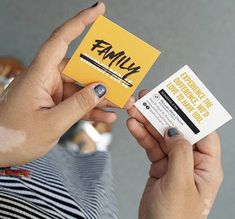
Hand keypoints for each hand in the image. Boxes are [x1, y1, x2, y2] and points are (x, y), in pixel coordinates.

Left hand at [0, 2, 133, 166]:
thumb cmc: (14, 137)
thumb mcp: (52, 123)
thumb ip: (79, 105)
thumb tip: (101, 89)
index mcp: (39, 75)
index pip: (61, 39)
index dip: (80, 22)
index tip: (99, 10)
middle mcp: (46, 79)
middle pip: (80, 69)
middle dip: (103, 78)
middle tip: (123, 86)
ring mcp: (51, 92)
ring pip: (81, 88)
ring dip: (101, 97)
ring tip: (120, 103)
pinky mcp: (54, 104)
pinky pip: (76, 103)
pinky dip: (91, 109)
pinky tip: (106, 115)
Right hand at [127, 90, 222, 218]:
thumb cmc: (175, 217)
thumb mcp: (180, 183)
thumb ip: (180, 154)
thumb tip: (175, 131)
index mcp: (206, 166)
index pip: (203, 132)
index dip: (190, 115)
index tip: (177, 100)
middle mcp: (191, 161)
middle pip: (177, 131)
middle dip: (162, 115)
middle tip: (149, 100)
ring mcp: (174, 162)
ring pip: (161, 137)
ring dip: (147, 123)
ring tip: (135, 111)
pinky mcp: (159, 165)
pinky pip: (151, 146)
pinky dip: (142, 136)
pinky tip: (134, 127)